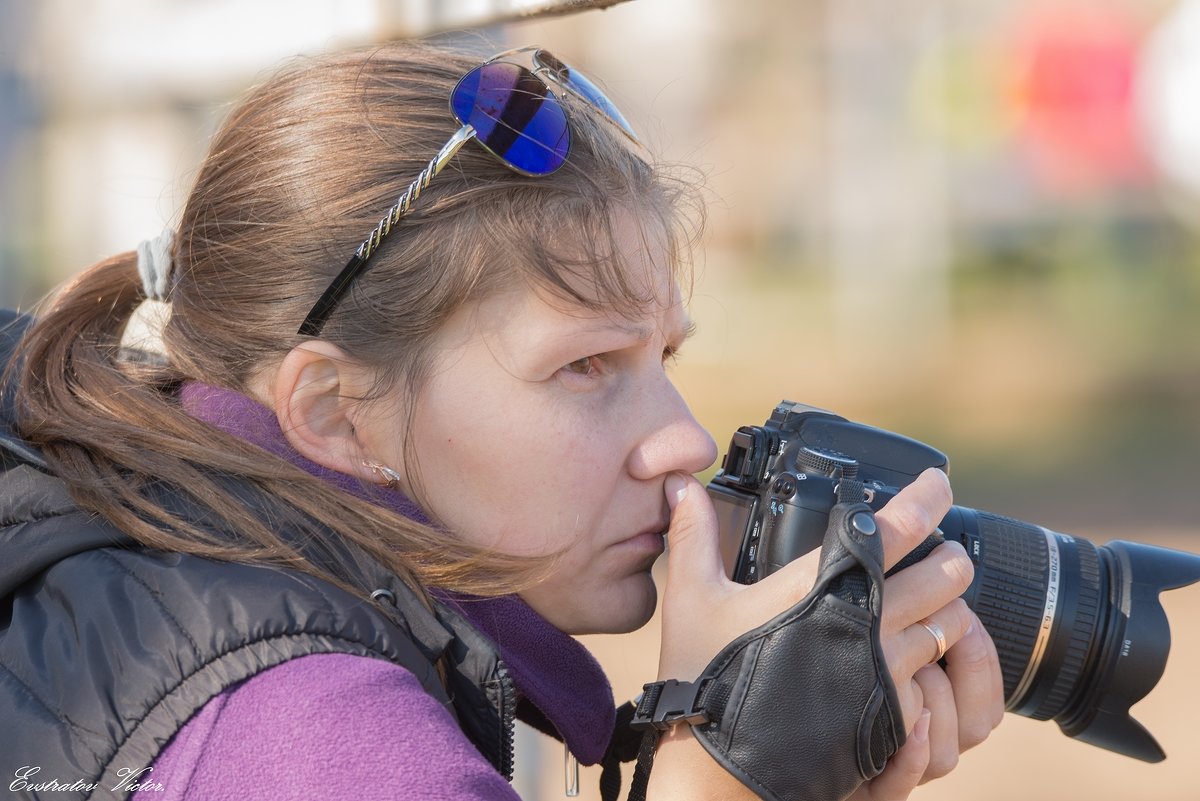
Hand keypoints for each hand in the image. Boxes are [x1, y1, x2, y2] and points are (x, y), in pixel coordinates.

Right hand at [653, 468, 1004, 799]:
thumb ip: (693, 533)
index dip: (926, 496)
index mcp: (823, 583)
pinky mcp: (891, 717)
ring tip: (936, 606)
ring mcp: (884, 673)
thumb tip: (679, 483)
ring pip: (950, 629)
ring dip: (948, 613)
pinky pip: (937, 684)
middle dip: (950, 559)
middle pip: (944, 577)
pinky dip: (933, 668)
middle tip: (943, 550)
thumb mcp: (692, 597)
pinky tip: (916, 665)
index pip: (896, 528)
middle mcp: (865, 623)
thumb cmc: (706, 677)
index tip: (938, 482)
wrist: (721, 771)